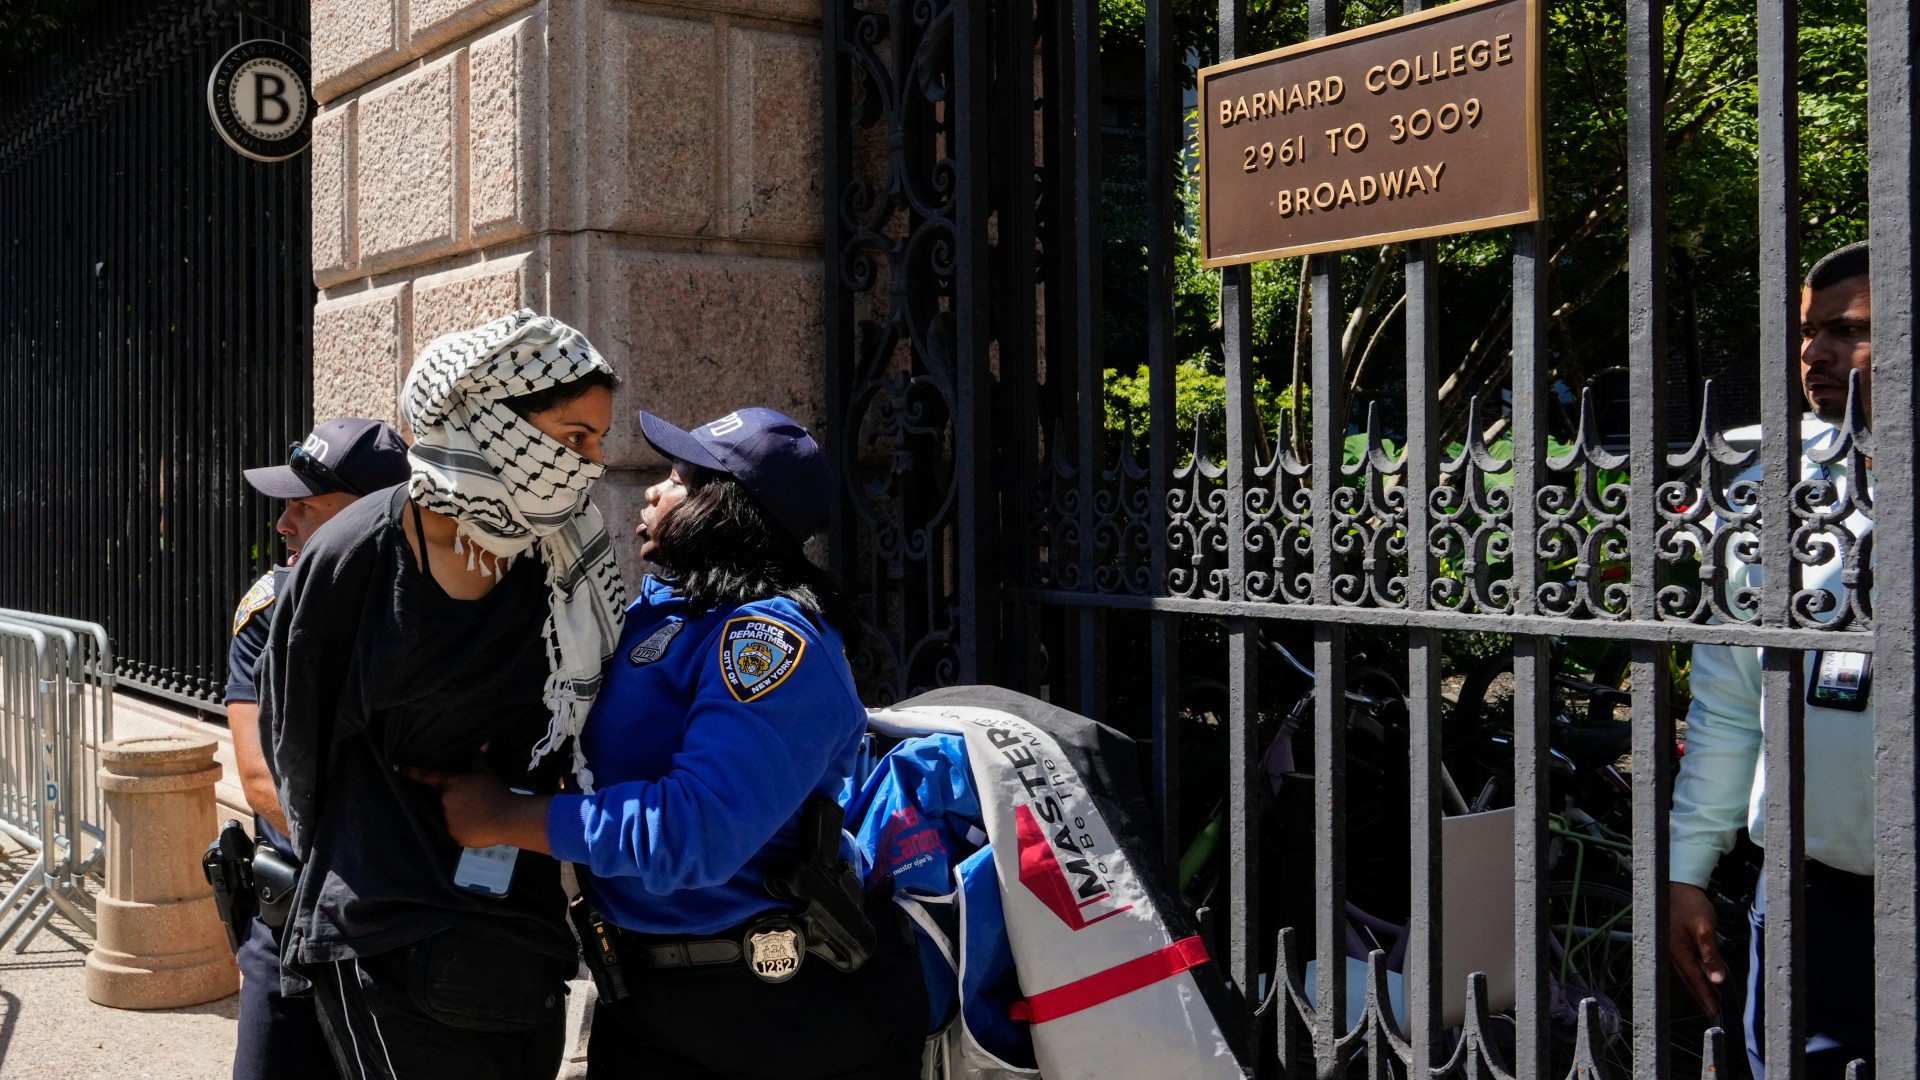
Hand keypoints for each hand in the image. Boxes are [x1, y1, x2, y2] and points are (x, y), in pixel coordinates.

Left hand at [406, 767, 554, 853]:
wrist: (508, 818)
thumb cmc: (497, 794)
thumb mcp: (486, 774)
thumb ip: (478, 759)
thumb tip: (483, 743)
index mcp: (451, 784)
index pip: (426, 776)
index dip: (410, 771)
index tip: (396, 767)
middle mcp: (444, 801)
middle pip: (440, 800)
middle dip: (451, 801)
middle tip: (470, 804)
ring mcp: (447, 820)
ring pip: (446, 817)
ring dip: (456, 816)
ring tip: (474, 816)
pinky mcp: (452, 836)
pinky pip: (452, 832)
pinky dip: (461, 830)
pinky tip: (474, 827)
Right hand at [1668, 881, 1728, 1015]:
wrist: (1675, 883)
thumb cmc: (1688, 903)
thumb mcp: (1704, 928)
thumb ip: (1711, 955)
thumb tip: (1719, 980)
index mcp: (1677, 952)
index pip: (1695, 980)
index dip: (1706, 997)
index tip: (1714, 1012)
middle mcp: (1672, 953)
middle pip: (1690, 979)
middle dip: (1703, 995)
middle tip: (1713, 1011)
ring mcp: (1673, 948)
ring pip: (1689, 972)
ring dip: (1701, 985)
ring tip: (1713, 997)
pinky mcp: (1676, 942)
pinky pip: (1689, 962)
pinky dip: (1699, 972)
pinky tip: (1707, 975)